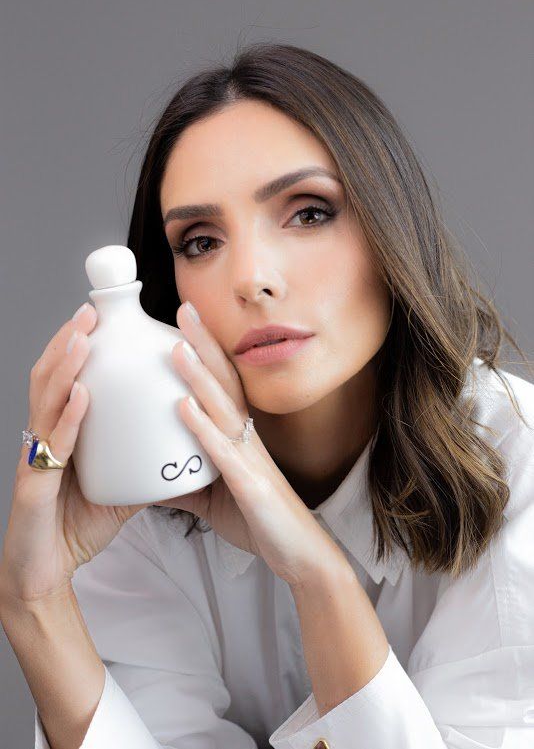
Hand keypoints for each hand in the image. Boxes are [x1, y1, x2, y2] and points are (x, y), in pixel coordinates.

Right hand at [0, 304, 145, 607]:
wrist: (44, 576)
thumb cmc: (74, 526)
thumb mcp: (117, 486)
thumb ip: (140, 461)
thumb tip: (179, 445)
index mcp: (60, 434)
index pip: (65, 380)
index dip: (76, 347)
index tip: (98, 316)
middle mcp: (43, 439)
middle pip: (50, 378)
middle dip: (69, 341)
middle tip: (91, 312)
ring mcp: (36, 460)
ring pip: (45, 402)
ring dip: (65, 366)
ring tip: (84, 337)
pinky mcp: (34, 487)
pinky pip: (53, 447)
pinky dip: (68, 418)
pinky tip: (83, 395)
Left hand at [154, 301, 345, 588]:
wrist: (300, 556)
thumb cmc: (261, 521)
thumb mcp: (213, 497)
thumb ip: (183, 482)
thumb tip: (148, 478)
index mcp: (242, 437)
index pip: (223, 384)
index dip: (206, 351)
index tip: (185, 320)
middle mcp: (248, 439)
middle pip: (225, 382)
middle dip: (204, 344)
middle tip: (183, 308)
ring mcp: (251, 459)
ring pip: (224, 408)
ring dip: (199, 376)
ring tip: (176, 347)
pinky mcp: (251, 486)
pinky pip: (224, 453)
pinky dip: (203, 428)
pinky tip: (182, 407)